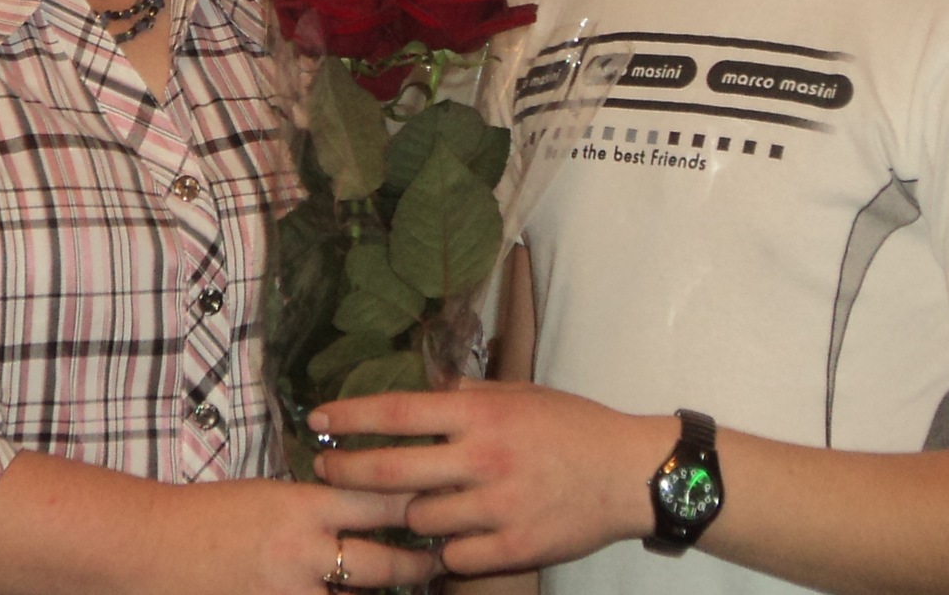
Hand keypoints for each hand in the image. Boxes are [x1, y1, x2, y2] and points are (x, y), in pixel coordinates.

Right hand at [0, 456, 438, 594]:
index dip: (418, 504)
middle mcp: (303, 551)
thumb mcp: (268, 494)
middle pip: (384, 562)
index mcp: (302, 506)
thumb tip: (362, 499)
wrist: (148, 546)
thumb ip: (315, 502)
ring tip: (415, 583)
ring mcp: (289, 592)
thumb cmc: (209, 515)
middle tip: (443, 561)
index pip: (379, 499)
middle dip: (420, 565)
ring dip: (381, 589)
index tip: (445, 503)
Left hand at [308, 383, 671, 576]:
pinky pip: (455, 557)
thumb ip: (470, 396)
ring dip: (410, 515)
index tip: (318, 420)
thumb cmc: (574, 426)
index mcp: (482, 414)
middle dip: (348, 473)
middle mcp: (483, 458)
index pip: (398, 412)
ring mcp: (498, 506)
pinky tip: (452, 539)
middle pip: (392, 471)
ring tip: (414, 508)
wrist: (631, 473)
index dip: (350, 417)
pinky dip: (447, 551)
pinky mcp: (515, 547)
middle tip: (325, 473)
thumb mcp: (521, 394)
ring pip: (421, 519)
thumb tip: (427, 390)